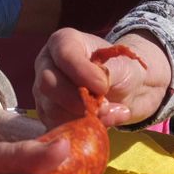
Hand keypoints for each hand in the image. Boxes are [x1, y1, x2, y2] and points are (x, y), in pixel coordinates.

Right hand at [33, 27, 170, 127]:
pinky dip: (81, 131)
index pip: (63, 55)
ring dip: (83, 118)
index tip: (103, 87)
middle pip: (48, 83)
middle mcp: (47, 65)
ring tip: (110, 115)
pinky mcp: (49, 116)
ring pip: (52, 109)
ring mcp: (45, 92)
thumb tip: (95, 96)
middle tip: (104, 106)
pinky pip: (57, 127)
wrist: (129, 89)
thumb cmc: (122, 69)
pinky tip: (101, 124)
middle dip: (77, 99)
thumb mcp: (120, 64)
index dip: (82, 73)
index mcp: (63, 42)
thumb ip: (105, 74)